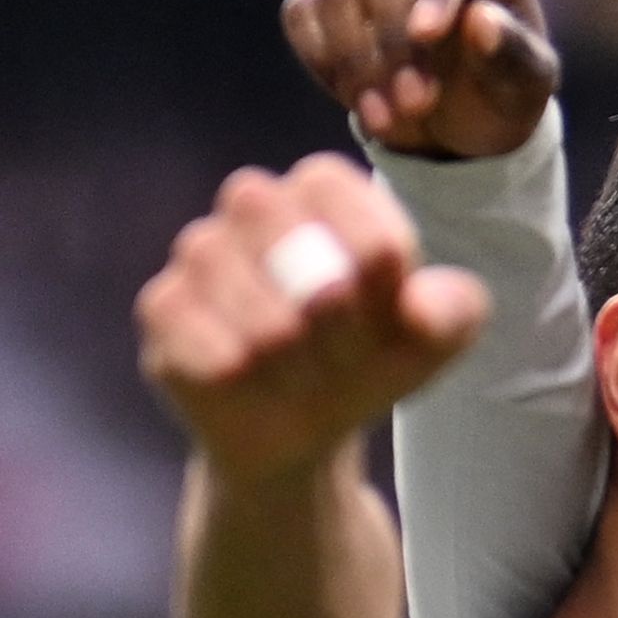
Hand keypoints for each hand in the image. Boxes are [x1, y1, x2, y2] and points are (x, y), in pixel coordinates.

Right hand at [137, 154, 488, 482]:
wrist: (303, 426)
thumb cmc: (369, 358)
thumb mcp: (432, 339)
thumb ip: (454, 309)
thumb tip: (421, 308)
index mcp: (323, 191)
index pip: (338, 190)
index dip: (374, 258)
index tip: (393, 305)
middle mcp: (253, 204)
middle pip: (288, 235)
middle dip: (338, 316)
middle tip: (353, 353)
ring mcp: (200, 253)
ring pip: (250, 302)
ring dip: (295, 359)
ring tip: (308, 377)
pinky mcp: (162, 309)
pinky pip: (204, 343)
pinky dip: (243, 376)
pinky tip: (254, 382)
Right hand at [283, 0, 557, 159]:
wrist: (464, 115)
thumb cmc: (504, 85)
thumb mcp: (527, 82)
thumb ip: (513, 52)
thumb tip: (479, 20)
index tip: (428, 35)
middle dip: (395, 42)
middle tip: (417, 103)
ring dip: (359, 62)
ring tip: (392, 118)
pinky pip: (303, 15)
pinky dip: (327, 65)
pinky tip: (364, 103)